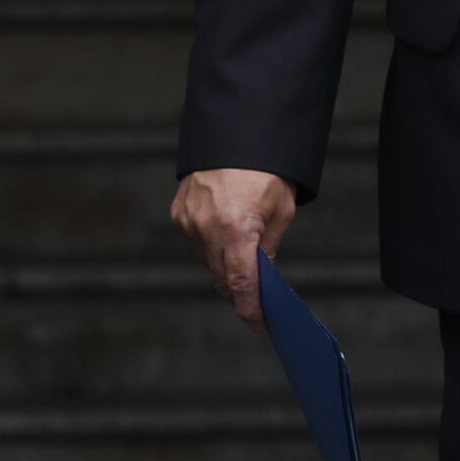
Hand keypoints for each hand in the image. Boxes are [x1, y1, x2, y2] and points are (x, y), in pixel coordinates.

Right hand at [168, 167, 298, 323]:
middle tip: (257, 301)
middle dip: (240, 291)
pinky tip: (226, 241)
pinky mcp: (178, 215)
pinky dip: (212, 248)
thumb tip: (261, 275)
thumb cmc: (265, 172)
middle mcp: (206, 229)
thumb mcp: (281, 211)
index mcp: (236, 229)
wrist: (235, 137)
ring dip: (225, 269)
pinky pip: (196, 243)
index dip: (249, 307)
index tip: (257, 323)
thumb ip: (268, 247)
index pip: (241, 282)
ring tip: (244, 265)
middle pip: (222, 277)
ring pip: (208, 262)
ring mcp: (188, 222)